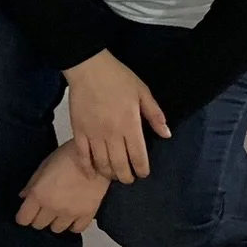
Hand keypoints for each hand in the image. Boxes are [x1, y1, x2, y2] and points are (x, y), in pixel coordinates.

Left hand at [17, 142, 111, 234]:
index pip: (23, 219)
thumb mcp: (44, 165)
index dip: (23, 215)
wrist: (95, 155)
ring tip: (59, 210)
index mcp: (39, 194)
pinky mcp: (87, 214)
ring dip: (55, 221)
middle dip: (38, 217)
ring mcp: (71, 213)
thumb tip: (23, 196)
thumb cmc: (68, 155)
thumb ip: (32, 183)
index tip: (27, 211)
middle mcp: (53, 207)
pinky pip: (76, 229)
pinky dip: (73, 224)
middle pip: (39, 225)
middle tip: (43, 208)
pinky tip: (72, 215)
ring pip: (56, 229)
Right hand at [63, 50, 168, 183]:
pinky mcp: (79, 132)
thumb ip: (155, 115)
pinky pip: (82, 156)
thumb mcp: (143, 92)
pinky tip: (91, 174)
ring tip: (114, 176)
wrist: (88, 68)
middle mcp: (112, 134)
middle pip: (120, 165)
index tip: (143, 173)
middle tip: (129, 179)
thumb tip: (167, 134)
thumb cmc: (118, 77)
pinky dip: (87, 168)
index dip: (142, 169)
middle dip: (126, 177)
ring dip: (109, 174)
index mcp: (130, 125)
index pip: (138, 156)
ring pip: (102, 164)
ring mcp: (93, 135)